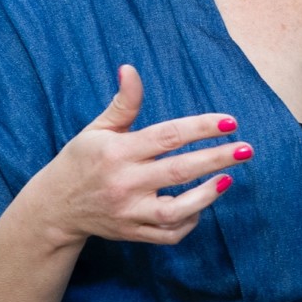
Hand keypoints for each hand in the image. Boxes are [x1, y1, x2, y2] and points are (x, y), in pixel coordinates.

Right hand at [32, 64, 250, 247]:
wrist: (54, 208)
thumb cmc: (81, 160)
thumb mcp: (97, 128)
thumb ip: (122, 103)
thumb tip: (131, 68)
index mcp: (118, 151)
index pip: (167, 136)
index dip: (200, 127)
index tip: (229, 121)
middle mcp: (124, 183)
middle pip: (179, 170)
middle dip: (216, 159)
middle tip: (246, 149)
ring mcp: (129, 212)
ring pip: (175, 210)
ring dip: (207, 196)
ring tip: (229, 179)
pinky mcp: (133, 233)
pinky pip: (169, 233)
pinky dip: (189, 221)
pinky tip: (203, 203)